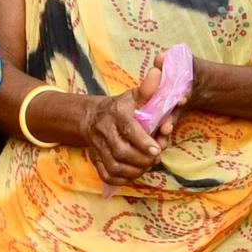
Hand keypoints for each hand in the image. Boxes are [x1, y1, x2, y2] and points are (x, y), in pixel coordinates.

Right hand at [31, 86, 162, 187]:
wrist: (92, 117)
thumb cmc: (121, 106)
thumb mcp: (134, 95)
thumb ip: (149, 89)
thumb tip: (159, 72)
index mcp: (116, 112)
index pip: (129, 129)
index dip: (143, 142)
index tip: (157, 150)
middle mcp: (104, 130)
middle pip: (122, 152)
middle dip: (143, 159)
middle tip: (156, 158)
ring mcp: (97, 146)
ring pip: (115, 167)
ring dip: (135, 170)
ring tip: (147, 165)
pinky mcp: (95, 159)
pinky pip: (106, 175)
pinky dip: (122, 179)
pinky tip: (133, 173)